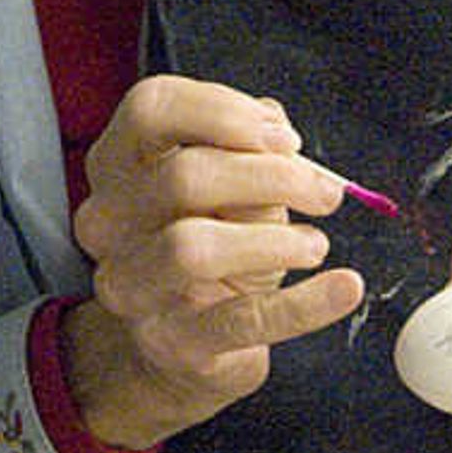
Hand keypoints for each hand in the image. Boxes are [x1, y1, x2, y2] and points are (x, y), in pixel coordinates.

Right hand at [60, 76, 368, 452]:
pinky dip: (304, 304)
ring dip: (273, 239)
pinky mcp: (171, 343)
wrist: (181, 345)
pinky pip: (241, 320)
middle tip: (324, 192)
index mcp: (117, 166)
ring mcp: (131, 285)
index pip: (150, 108)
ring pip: (193, 247)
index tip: (285, 137)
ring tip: (316, 245)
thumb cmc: (209, 247)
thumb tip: (276, 127)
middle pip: (182, 176)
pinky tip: (343, 287)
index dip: (222, 110)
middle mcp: (108, 222)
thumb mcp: (228, 190)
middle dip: (270, 176)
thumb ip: (246, 153)